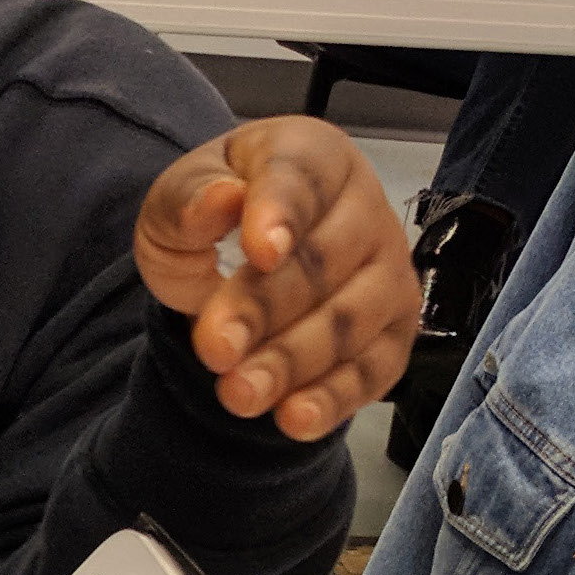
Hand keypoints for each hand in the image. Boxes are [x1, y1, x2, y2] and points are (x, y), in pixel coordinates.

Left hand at [135, 118, 419, 437]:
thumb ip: (189, 199)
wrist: (246, 259)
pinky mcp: (396, 334)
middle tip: (213, 349)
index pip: (302, 181)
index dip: (280, 215)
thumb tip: (219, 200)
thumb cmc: (221, 216)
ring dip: (292, 364)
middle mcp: (366, 210)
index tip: (259, 251)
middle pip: (324, 263)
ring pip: (349, 324)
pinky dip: (333, 399)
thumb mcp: (179, 200)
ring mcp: (389, 274)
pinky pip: (373, 372)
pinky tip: (294, 418)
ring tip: (239, 393)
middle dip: (265, 311)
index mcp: (313, 156)